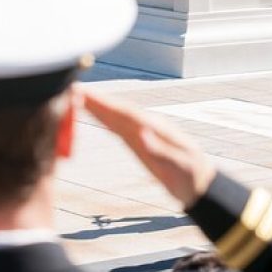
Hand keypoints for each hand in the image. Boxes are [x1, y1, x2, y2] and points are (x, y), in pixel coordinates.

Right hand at [79, 86, 215, 207]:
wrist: (200, 182)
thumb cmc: (190, 175)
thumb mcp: (179, 167)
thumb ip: (160, 150)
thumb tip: (141, 133)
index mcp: (156, 129)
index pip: (126, 113)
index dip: (104, 103)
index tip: (85, 94)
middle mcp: (148, 126)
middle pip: (117, 110)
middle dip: (95, 100)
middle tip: (71, 88)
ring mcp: (143, 132)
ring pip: (115, 115)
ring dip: (96, 105)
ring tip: (75, 95)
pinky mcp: (139, 141)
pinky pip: (117, 126)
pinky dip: (103, 117)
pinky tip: (92, 112)